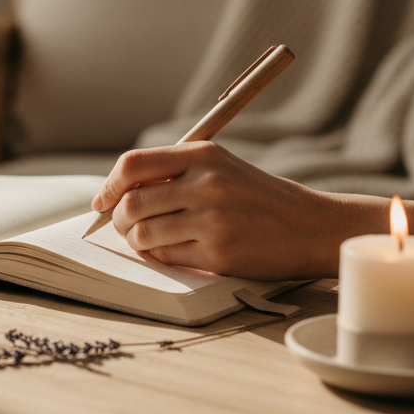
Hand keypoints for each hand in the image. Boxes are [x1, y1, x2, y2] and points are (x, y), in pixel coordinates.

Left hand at [91, 142, 365, 279]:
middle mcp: (206, 184)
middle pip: (132, 203)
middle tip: (122, 225)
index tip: (102, 200)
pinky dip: (158, 257)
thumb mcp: (222, 167)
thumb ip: (176, 172)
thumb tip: (119, 192)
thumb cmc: (260, 197)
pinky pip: (166, 258)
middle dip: (117, 218)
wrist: (312, 226)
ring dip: (135, 241)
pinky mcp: (219, 254)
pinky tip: (170, 251)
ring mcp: (212, 221)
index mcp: (203, 155)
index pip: (133, 165)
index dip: (109, 185)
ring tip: (146, 239)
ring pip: (143, 234)